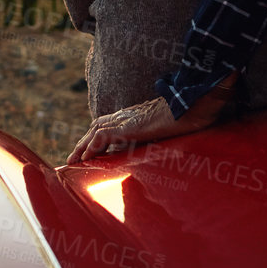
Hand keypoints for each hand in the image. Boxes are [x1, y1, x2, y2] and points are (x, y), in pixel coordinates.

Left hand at [66, 72, 237, 164]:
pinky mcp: (128, 126)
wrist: (193, 106)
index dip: (97, 137)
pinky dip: (91, 147)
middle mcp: (128, 116)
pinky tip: (85, 159)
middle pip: (98, 126)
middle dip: (84, 142)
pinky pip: (102, 136)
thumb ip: (160, 133)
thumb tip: (162, 144)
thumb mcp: (170, 128)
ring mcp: (127, 119)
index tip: (90, 152)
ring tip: (73, 161)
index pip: (110, 125)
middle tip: (74, 159)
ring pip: (95, 130)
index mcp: (136, 116)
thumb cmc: (188, 115)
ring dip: (82, 146)